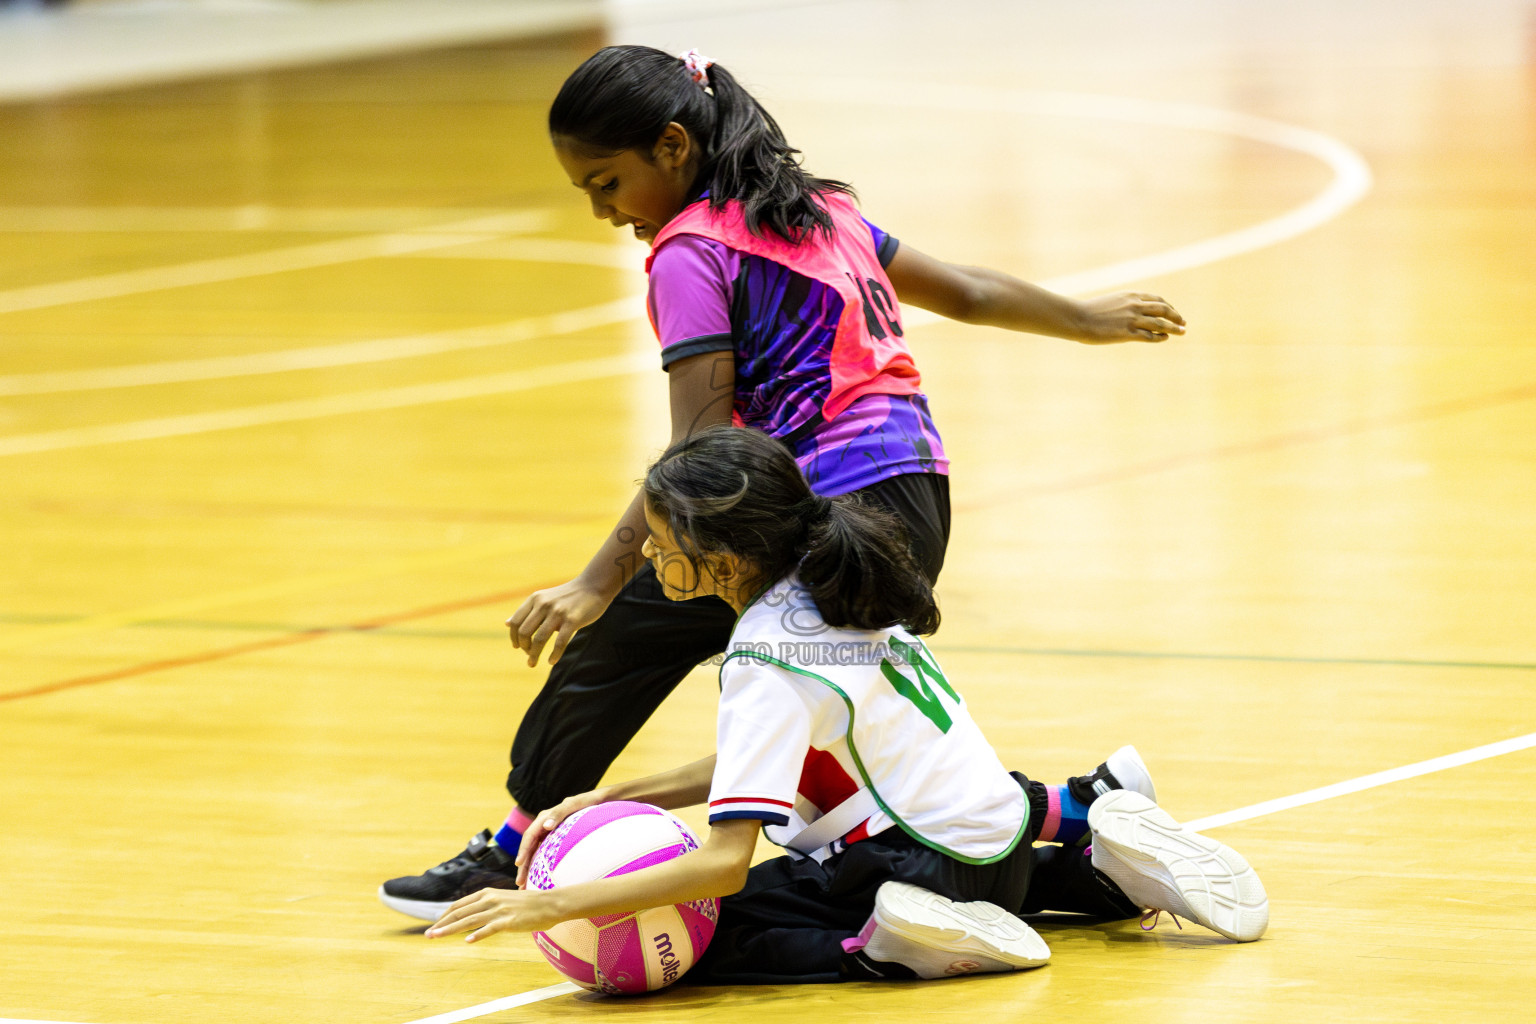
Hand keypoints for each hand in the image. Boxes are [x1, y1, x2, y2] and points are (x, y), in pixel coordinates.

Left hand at [425, 886, 561, 941]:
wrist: (549, 903)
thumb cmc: (527, 904)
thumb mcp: (503, 899)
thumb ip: (487, 905)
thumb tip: (472, 915)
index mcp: (487, 893)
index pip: (459, 905)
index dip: (444, 916)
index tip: (435, 926)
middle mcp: (490, 899)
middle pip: (460, 913)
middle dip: (441, 924)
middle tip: (428, 935)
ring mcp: (499, 910)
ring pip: (469, 921)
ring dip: (450, 929)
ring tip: (436, 937)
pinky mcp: (509, 921)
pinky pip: (490, 929)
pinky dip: (478, 935)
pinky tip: (467, 941)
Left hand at [506, 578, 611, 665]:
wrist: (594, 586)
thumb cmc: (568, 596)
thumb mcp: (544, 599)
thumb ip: (527, 611)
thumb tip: (507, 624)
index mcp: (535, 599)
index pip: (515, 622)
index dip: (514, 637)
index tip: (517, 647)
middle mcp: (544, 604)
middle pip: (524, 632)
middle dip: (524, 647)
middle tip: (528, 655)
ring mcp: (558, 612)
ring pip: (539, 639)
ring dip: (533, 655)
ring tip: (532, 663)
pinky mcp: (572, 620)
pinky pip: (559, 643)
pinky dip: (554, 655)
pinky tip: (552, 661)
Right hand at [515, 791, 606, 886]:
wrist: (598, 803)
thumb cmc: (586, 803)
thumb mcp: (573, 805)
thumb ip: (559, 813)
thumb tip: (546, 825)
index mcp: (543, 818)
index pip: (529, 836)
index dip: (523, 850)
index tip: (519, 864)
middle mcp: (543, 827)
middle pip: (529, 849)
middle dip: (523, 866)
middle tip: (519, 884)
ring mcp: (548, 836)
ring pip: (534, 854)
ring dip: (529, 870)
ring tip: (525, 887)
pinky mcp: (554, 842)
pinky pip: (544, 856)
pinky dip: (540, 867)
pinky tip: (540, 880)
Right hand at [1074, 292, 1186, 343]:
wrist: (1078, 318)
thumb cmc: (1090, 311)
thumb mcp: (1111, 302)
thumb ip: (1124, 305)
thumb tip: (1131, 312)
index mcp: (1131, 295)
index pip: (1157, 300)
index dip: (1169, 307)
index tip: (1174, 313)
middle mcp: (1135, 305)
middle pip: (1163, 310)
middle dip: (1176, 316)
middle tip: (1183, 323)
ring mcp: (1132, 319)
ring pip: (1161, 323)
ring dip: (1174, 328)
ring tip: (1182, 332)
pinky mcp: (1128, 333)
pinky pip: (1149, 336)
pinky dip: (1160, 337)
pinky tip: (1164, 338)